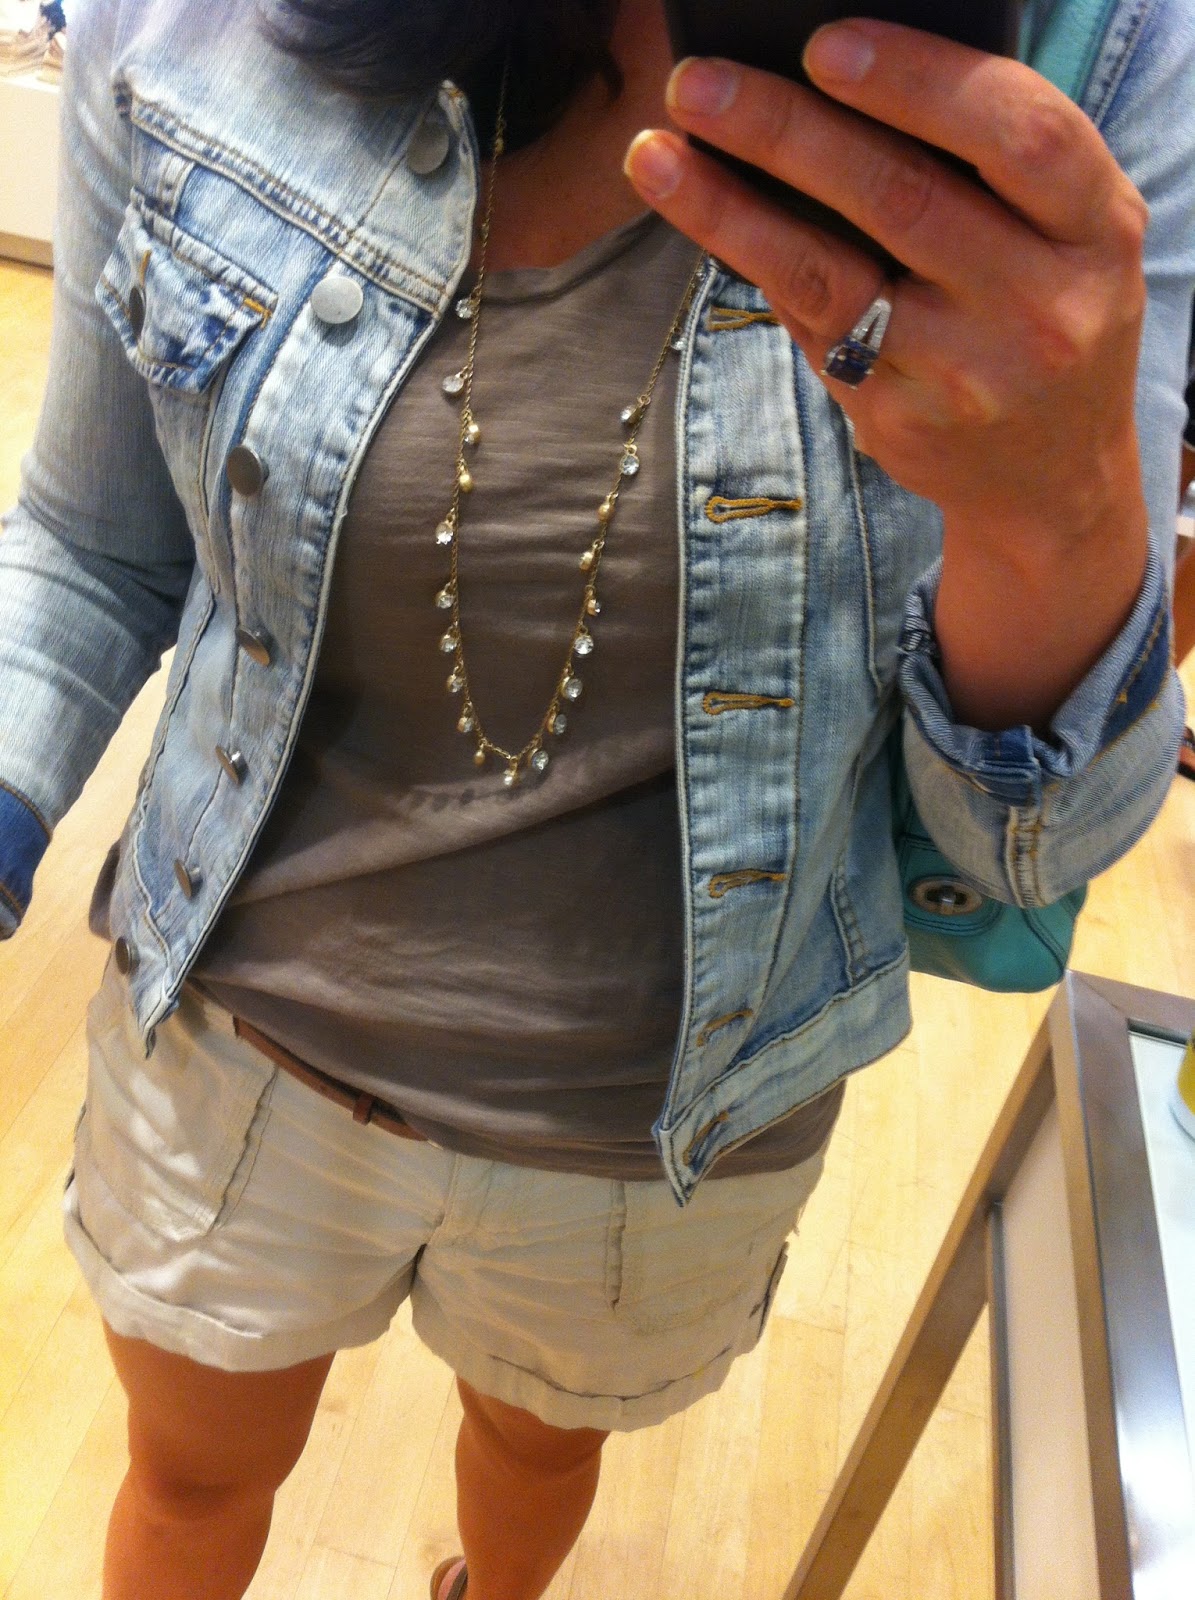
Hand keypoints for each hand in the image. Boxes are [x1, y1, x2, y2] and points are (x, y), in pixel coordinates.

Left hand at [623, 20, 1148, 547]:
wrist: (1052, 479)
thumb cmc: (1045, 319)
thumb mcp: (1064, 239)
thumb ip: (988, 173)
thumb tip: (831, 93)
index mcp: (1096, 230)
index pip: (1019, 134)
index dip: (919, 81)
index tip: (825, 46)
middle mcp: (1041, 306)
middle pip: (902, 197)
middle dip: (786, 131)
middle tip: (698, 85)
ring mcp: (966, 374)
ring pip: (829, 275)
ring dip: (730, 210)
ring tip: (657, 155)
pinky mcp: (900, 421)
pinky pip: (812, 329)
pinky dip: (757, 267)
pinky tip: (707, 222)